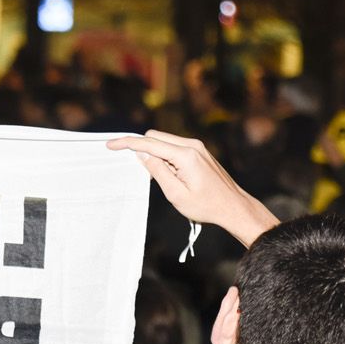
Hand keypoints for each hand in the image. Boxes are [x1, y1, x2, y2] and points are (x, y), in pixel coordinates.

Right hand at [106, 130, 277, 246]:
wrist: (233, 207)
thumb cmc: (206, 206)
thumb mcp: (176, 194)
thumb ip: (157, 171)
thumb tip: (142, 154)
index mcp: (185, 155)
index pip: (149, 143)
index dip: (127, 143)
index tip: (110, 145)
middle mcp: (192, 145)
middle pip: (155, 136)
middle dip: (142, 149)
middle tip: (143, 173)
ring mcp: (197, 147)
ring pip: (164, 141)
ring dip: (155, 154)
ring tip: (165, 180)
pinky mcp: (199, 151)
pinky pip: (174, 147)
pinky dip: (165, 156)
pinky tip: (171, 176)